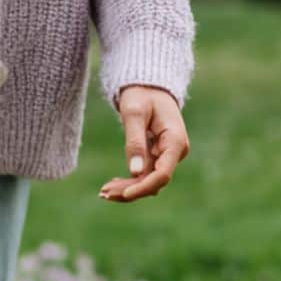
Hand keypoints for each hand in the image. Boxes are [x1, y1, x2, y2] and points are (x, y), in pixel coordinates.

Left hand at [100, 85, 189, 203]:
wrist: (148, 86)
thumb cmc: (142, 94)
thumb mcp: (134, 114)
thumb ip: (135, 142)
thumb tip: (135, 172)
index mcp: (175, 140)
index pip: (163, 174)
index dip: (143, 187)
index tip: (123, 194)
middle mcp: (176, 151)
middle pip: (155, 181)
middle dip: (130, 190)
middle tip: (103, 193)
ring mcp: (169, 155)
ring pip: (149, 180)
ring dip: (128, 188)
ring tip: (103, 192)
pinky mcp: (159, 157)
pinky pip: (146, 174)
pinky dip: (130, 181)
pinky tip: (111, 184)